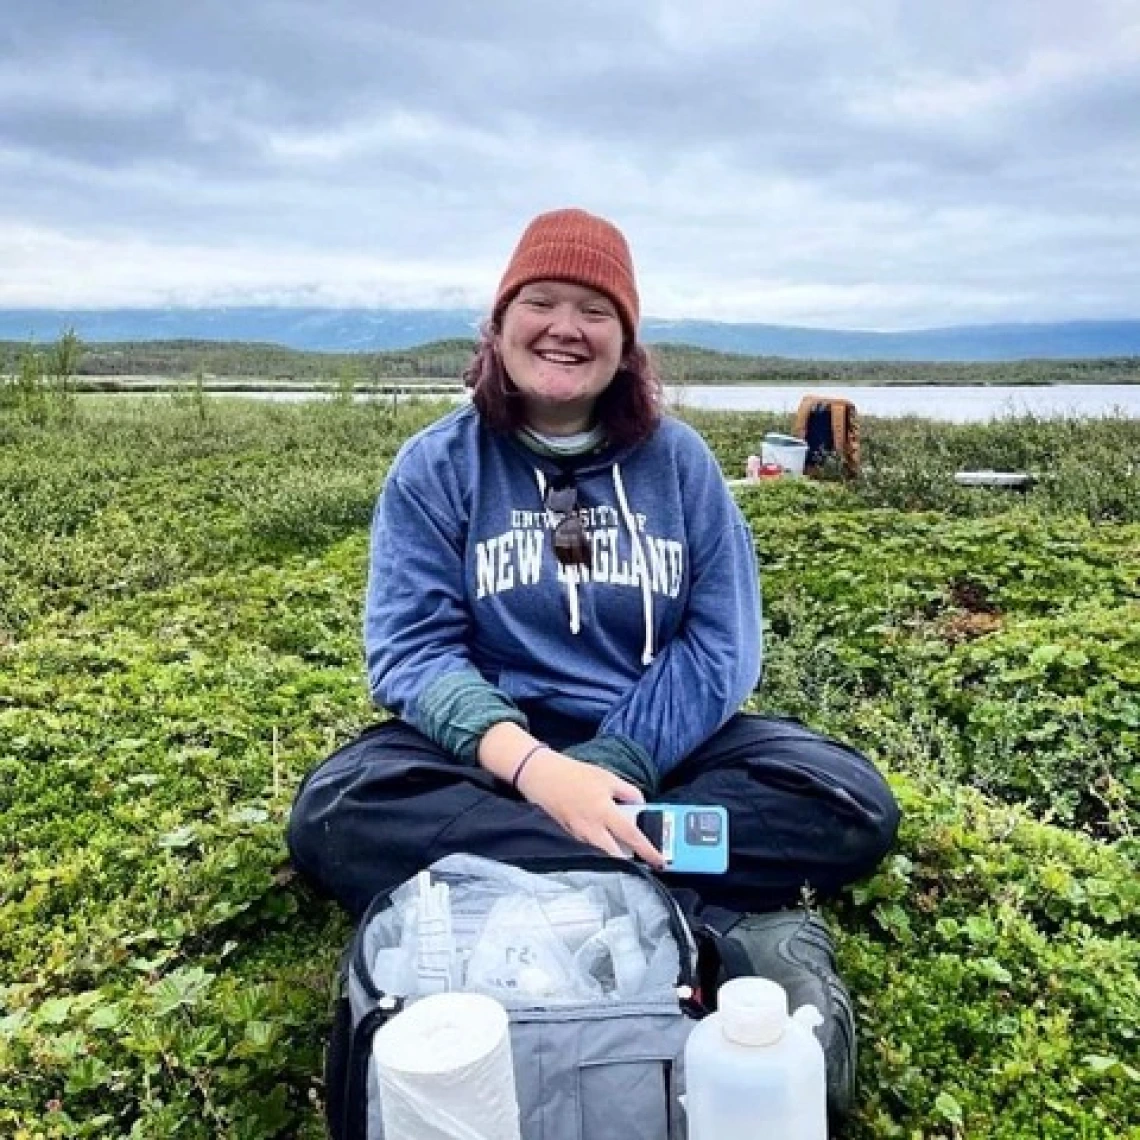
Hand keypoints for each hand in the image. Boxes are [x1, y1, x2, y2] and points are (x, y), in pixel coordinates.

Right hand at [517, 749, 663, 867]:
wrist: (542, 777)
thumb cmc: (574, 775)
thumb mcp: (607, 777)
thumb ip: (628, 792)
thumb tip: (641, 805)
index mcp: (605, 812)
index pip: (632, 837)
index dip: (648, 851)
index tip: (660, 862)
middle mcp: (592, 829)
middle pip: (617, 855)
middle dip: (631, 859)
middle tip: (643, 857)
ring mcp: (579, 836)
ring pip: (603, 853)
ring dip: (616, 853)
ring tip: (626, 847)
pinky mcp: (571, 836)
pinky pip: (591, 847)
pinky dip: (602, 846)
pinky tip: (606, 837)